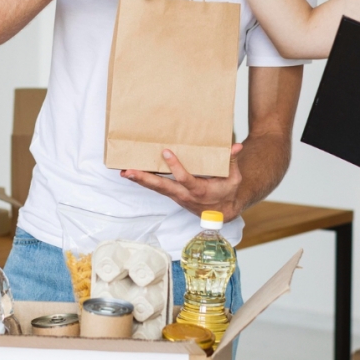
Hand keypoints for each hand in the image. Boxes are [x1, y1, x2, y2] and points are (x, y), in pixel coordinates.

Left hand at [120, 144, 244, 220]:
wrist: (222, 213)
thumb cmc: (227, 192)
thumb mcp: (233, 178)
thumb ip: (231, 161)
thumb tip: (235, 146)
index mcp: (199, 191)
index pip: (184, 179)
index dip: (175, 166)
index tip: (166, 152)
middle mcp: (184, 195)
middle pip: (161, 187)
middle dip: (144, 179)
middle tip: (129, 172)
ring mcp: (176, 196)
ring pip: (156, 188)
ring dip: (140, 180)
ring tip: (124, 172)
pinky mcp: (172, 194)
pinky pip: (157, 187)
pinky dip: (145, 181)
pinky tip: (133, 174)